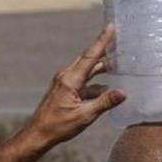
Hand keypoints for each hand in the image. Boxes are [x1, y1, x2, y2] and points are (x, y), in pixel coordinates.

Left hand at [26, 25, 125, 144]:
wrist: (38, 134)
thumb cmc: (58, 126)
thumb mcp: (84, 115)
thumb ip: (104, 103)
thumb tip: (123, 93)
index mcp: (71, 80)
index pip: (90, 56)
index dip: (102, 41)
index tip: (111, 27)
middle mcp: (66, 77)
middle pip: (89, 59)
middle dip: (103, 50)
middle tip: (118, 41)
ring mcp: (65, 83)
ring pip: (86, 71)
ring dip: (101, 68)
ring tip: (117, 65)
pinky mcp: (65, 90)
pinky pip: (83, 82)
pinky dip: (95, 83)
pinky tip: (106, 89)